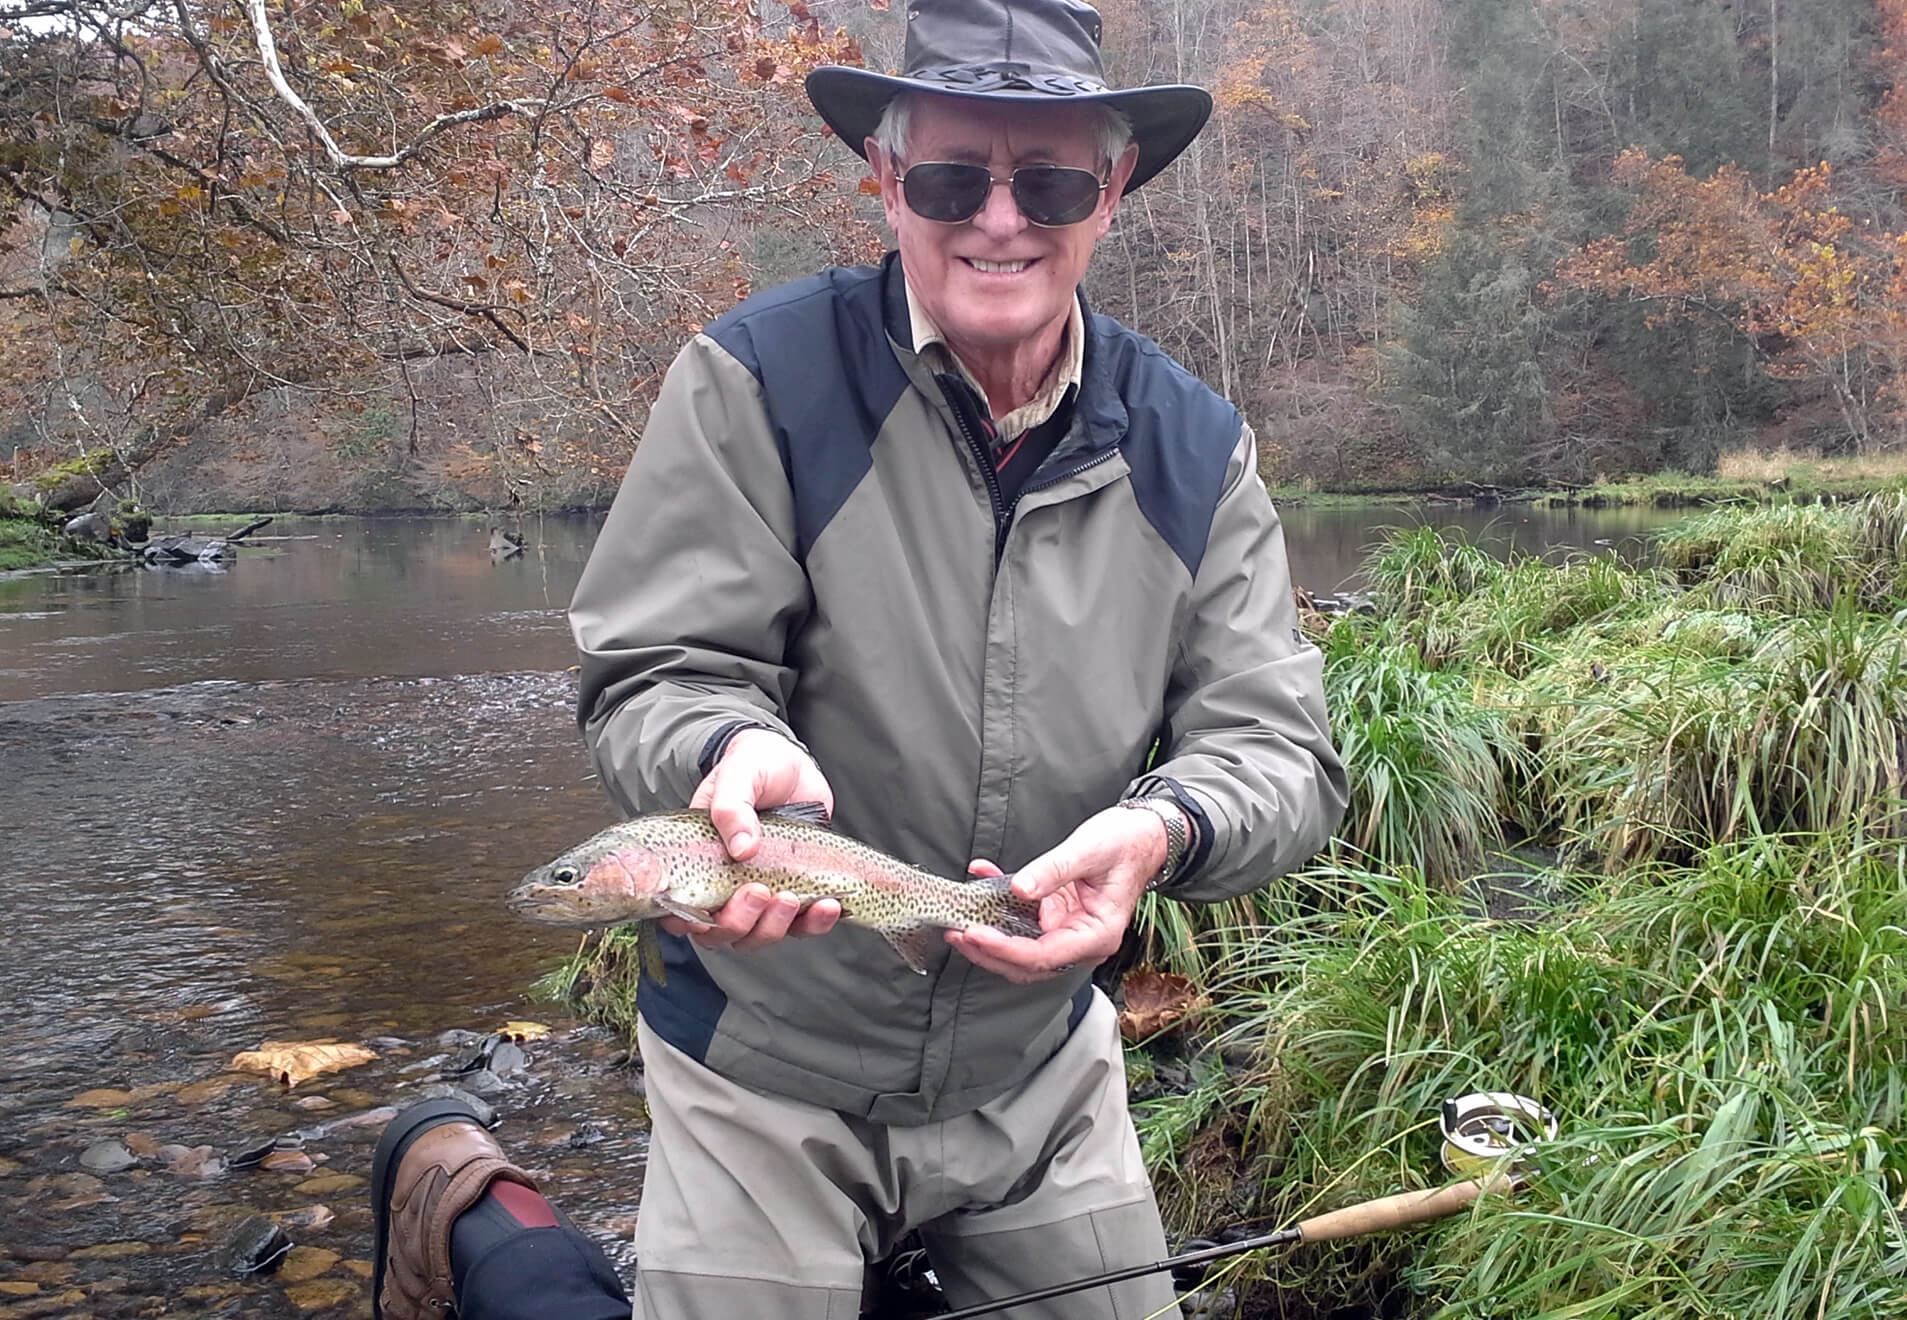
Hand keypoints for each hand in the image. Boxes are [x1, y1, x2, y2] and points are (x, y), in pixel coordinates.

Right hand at [674, 728, 840, 951]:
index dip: (690, 923)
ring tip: (792, 898)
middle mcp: (724, 886)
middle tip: (760, 892)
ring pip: (759, 935)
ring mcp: (760, 892)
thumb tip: (742, 848)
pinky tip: (828, 906)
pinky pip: (801, 924)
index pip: (681, 911)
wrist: (791, 764)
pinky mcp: (795, 893)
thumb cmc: (752, 766)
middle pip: (722, 932)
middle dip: (740, 921)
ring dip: (775, 926)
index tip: (710, 913)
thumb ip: (732, 806)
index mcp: (696, 863)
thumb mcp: (737, 775)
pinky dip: (815, 922)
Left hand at [944, 806, 1169, 983]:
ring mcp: (1068, 928)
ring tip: (958, 923)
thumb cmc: (1126, 843)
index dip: (1005, 949)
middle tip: (957, 933)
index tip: (975, 934)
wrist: (1145, 834)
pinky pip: (1023, 919)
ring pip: (1021, 949)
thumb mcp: (1089, 850)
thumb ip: (1054, 870)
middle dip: (989, 953)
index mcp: (1096, 934)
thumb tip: (1020, 888)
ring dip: (989, 939)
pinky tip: (982, 880)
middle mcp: (1081, 939)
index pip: (1043, 956)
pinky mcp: (1057, 914)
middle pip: (1028, 963)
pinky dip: (999, 904)